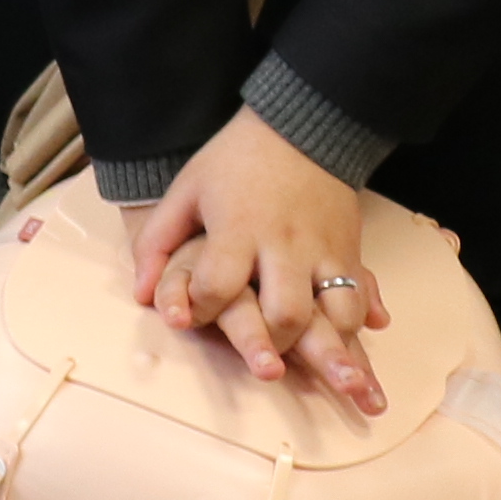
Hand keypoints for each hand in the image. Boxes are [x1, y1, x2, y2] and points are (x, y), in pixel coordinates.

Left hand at [129, 117, 390, 412]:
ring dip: (331, 346)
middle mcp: (285, 245)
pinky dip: (360, 321)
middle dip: (275, 345)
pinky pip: (362, 294)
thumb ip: (158, 243)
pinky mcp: (351, 248)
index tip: (191, 320)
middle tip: (267, 367)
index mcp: (238, 229)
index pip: (218, 285)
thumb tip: (138, 295)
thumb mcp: (186, 191)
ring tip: (326, 373)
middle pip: (286, 312)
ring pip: (336, 311)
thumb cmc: (234, 162)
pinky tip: (358, 341)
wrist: (302, 126)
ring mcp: (324, 248)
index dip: (200, 310)